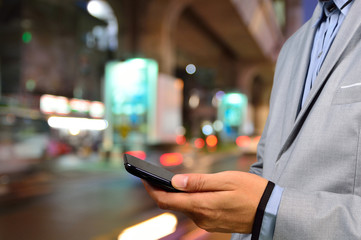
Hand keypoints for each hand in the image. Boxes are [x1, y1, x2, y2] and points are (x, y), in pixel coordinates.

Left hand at [143, 171, 267, 232]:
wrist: (271, 210)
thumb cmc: (251, 191)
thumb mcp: (226, 180)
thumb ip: (199, 182)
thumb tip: (175, 181)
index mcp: (202, 205)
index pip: (167, 201)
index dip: (152, 189)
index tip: (143, 178)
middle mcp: (201, 217)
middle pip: (173, 205)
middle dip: (161, 191)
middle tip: (154, 176)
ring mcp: (207, 222)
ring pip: (184, 208)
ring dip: (175, 196)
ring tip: (171, 180)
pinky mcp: (213, 223)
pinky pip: (194, 211)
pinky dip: (187, 200)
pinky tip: (190, 190)